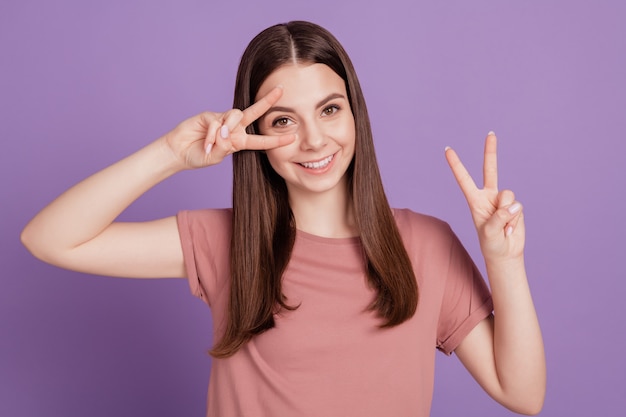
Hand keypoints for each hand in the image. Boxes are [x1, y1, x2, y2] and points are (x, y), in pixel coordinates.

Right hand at [163, 87, 295, 168]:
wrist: (178, 152)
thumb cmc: (198, 156)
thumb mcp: (214, 157)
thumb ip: (223, 147)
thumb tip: (226, 132)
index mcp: (238, 142)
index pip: (260, 140)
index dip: (276, 140)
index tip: (293, 137)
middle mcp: (233, 129)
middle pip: (254, 112)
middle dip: (267, 101)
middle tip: (281, 90)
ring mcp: (221, 120)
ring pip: (235, 116)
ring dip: (226, 130)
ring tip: (214, 143)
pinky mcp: (209, 115)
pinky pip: (217, 121)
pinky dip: (212, 134)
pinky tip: (206, 142)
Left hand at [445, 132, 524, 260]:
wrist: (506, 253)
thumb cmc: (491, 243)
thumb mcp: (489, 232)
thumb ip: (499, 217)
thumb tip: (513, 205)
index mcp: (474, 200)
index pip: (464, 179)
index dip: (456, 165)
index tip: (447, 149)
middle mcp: (488, 196)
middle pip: (490, 170)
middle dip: (490, 151)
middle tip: (490, 133)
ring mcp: (503, 200)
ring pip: (508, 195)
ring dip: (507, 213)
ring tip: (503, 227)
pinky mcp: (516, 206)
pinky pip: (518, 207)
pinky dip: (514, 219)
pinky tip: (510, 228)